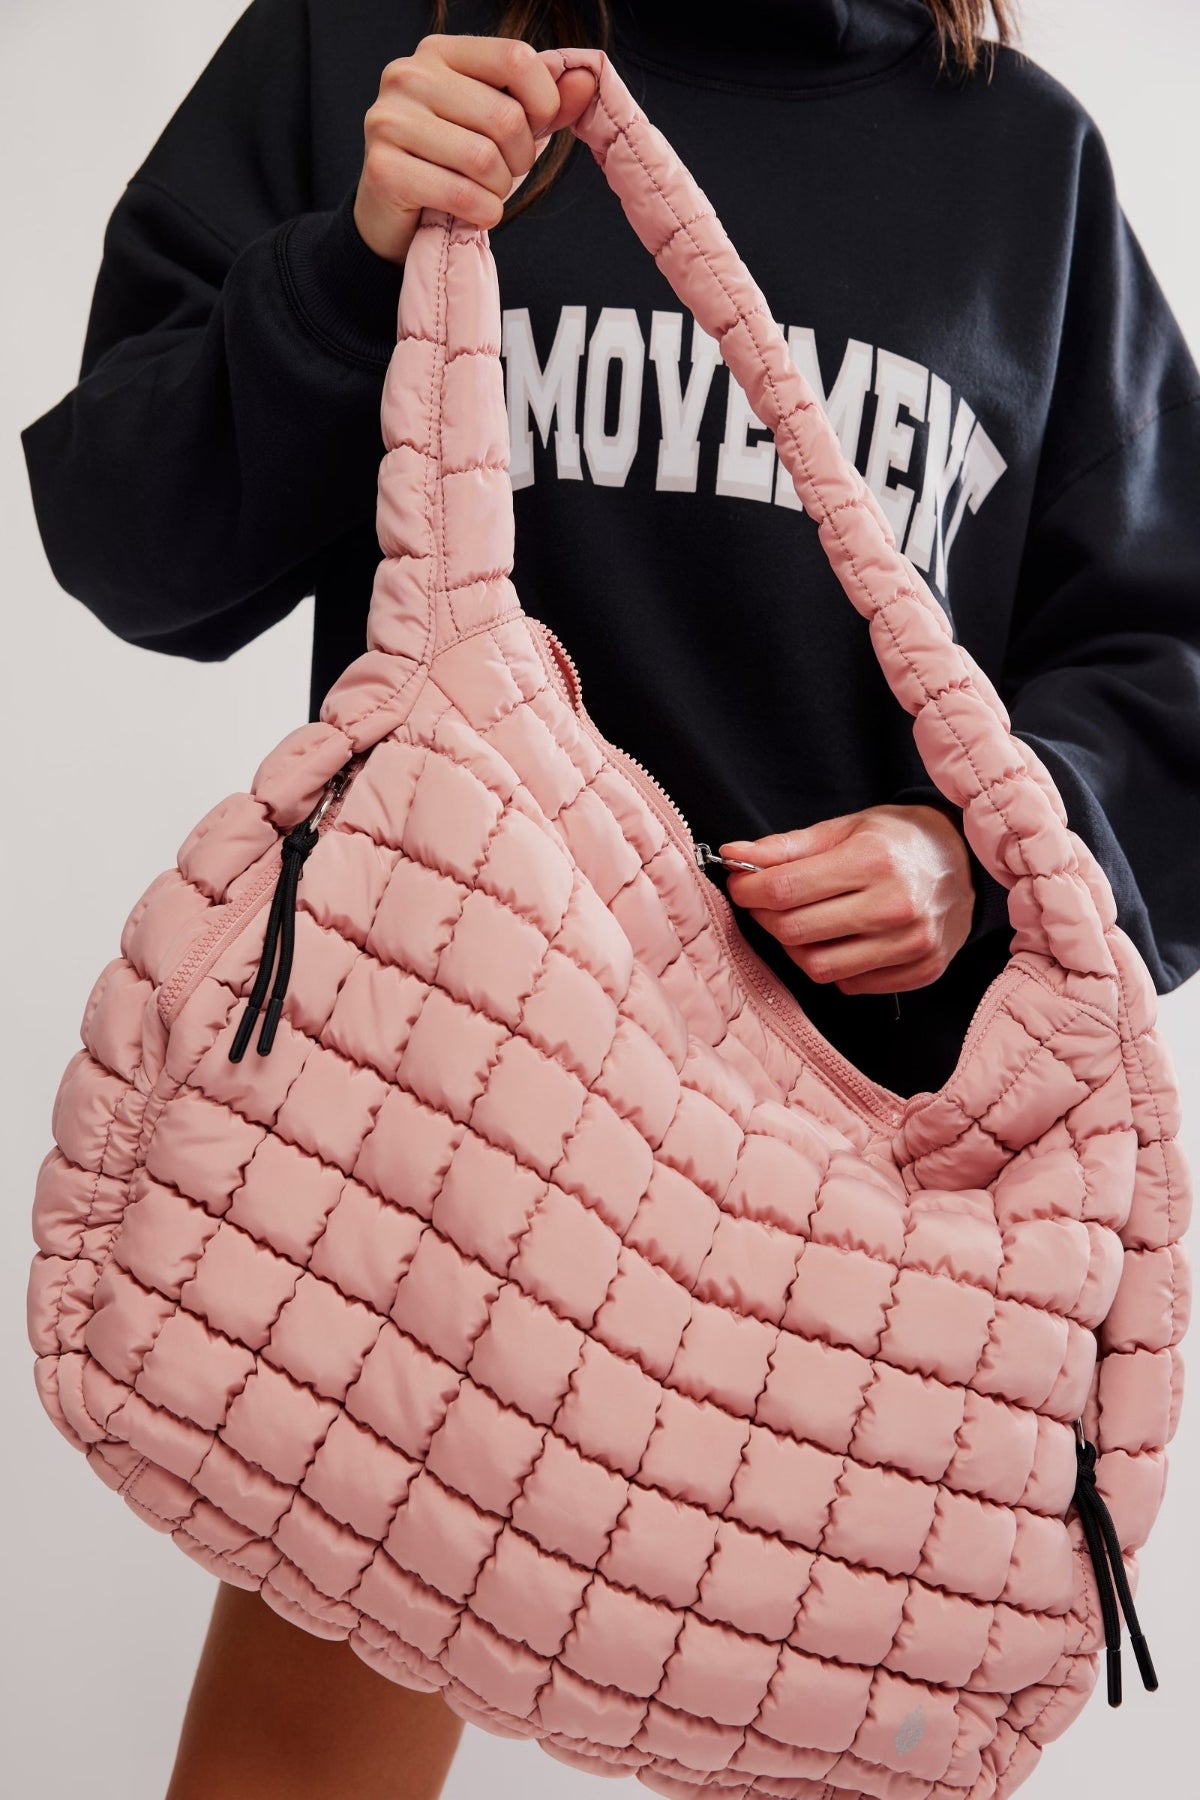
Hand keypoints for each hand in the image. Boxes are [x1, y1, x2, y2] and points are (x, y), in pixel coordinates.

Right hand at [354, 36, 597, 264]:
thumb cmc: (452, 163)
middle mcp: (408, 75)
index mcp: (439, 53)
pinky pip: (460, 194)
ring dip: (500, 190)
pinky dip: (482, 213)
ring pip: (483, 159)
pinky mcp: (382, 169)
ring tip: (486, 193)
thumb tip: (586, 81)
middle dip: (521, 158)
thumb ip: (544, 104)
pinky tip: (475, 213)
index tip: (539, 128)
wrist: (394, 214)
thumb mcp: (501, 127)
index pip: (515, 58)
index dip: (545, 102)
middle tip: (506, 173)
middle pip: (504, 116)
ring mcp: (389, 120)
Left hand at [719, 804, 975, 994]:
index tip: (740, 884)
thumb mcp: (844, 829)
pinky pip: (851, 984)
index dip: (748, 890)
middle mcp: (896, 905)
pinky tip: (840, 940)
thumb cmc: (897, 841)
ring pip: (818, 966)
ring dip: (795, 948)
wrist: (964, 861)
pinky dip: (834, 965)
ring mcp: (912, 943)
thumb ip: (786, 847)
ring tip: (801, 923)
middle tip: (765, 904)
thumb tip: (733, 853)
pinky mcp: (923, 969)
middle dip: (766, 918)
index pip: (784, 890)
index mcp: (873, 859)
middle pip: (795, 932)